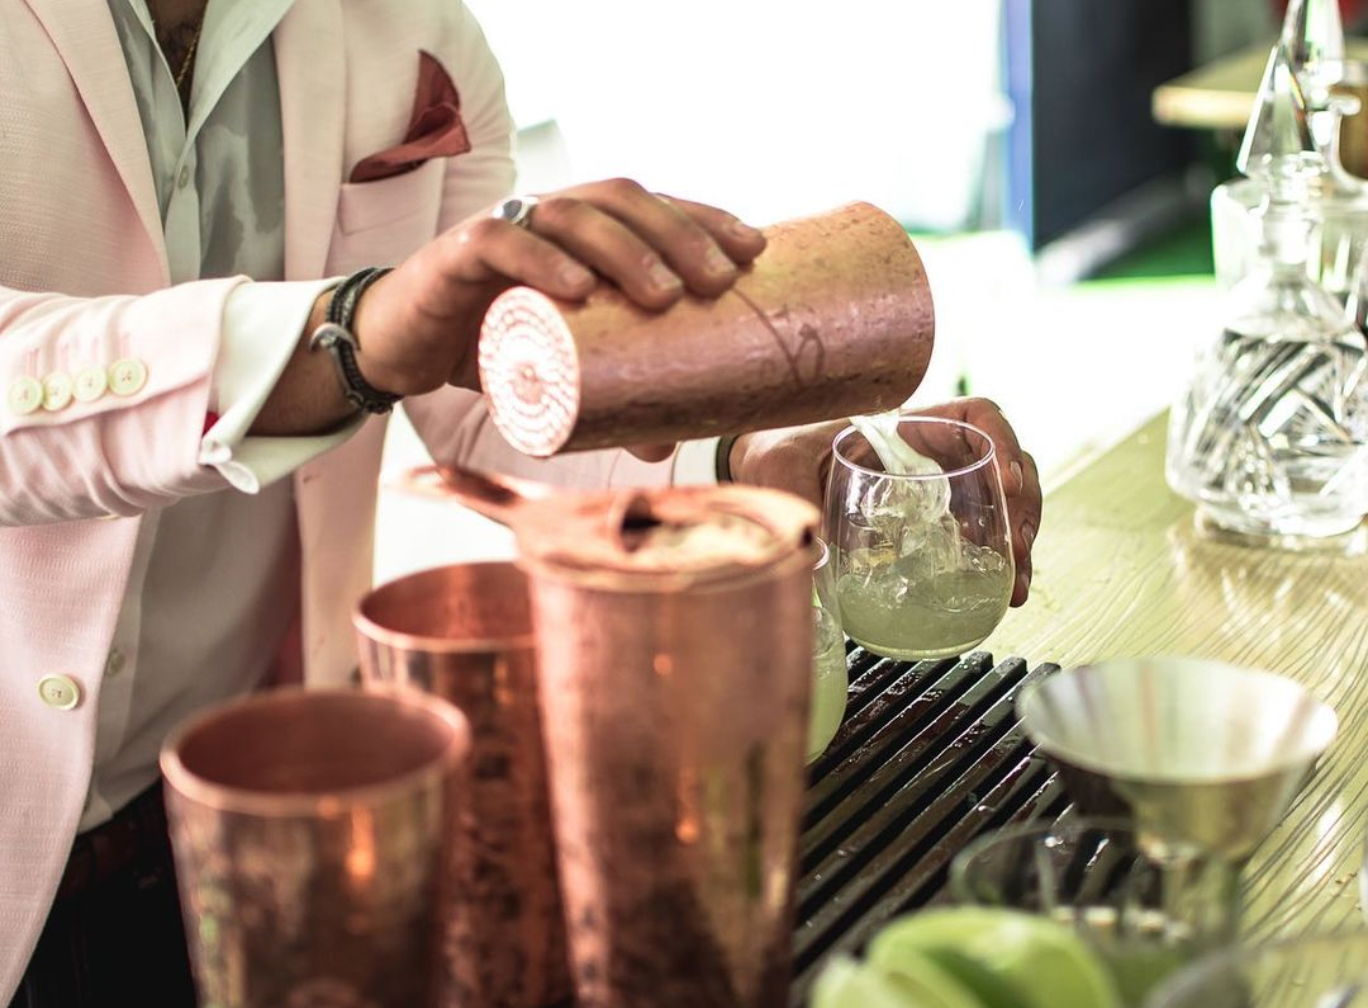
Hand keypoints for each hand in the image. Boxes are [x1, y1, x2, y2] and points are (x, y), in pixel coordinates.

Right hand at [351, 179, 767, 397]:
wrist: (398, 347)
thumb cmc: (488, 346)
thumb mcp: (558, 373)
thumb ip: (607, 402)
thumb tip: (664, 446)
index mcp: (580, 233)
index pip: (650, 207)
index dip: (703, 218)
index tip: (755, 249)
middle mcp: (546, 218)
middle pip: (620, 200)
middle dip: (678, 233)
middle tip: (720, 280)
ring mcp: (502, 229)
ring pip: (569, 213)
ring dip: (623, 248)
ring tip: (664, 293)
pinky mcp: (455, 255)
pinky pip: (500, 240)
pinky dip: (540, 259)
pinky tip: (578, 287)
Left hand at [729, 398, 1040, 605]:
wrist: (772, 471)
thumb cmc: (781, 452)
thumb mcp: (783, 466)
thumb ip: (794, 496)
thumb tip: (813, 557)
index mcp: (909, 425)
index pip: (977, 415)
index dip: (1001, 440)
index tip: (1005, 478)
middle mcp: (935, 452)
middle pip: (1005, 463)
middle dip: (1023, 506)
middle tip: (1018, 549)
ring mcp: (941, 485)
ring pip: (1002, 503)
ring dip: (1019, 541)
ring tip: (1016, 585)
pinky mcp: (935, 519)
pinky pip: (981, 532)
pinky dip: (997, 560)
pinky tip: (1000, 593)